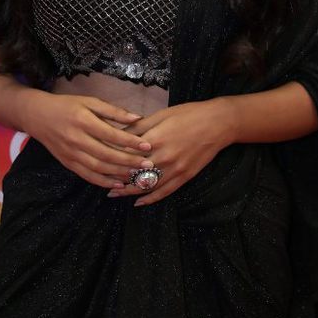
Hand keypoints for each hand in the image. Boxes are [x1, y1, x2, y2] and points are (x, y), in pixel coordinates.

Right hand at [24, 92, 155, 189]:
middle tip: (148, 164)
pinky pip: (87, 175)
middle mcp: (76, 139)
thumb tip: (136, 118)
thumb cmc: (66, 106)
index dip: (130, 142)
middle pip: (107, 154)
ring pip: (98, 168)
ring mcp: (71, 153)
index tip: (147, 146)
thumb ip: (112, 111)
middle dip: (129, 161)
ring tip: (137, 175)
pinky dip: (103, 182)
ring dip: (120, 174)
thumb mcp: (88, 101)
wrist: (37, 116)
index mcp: (83, 120)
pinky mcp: (67, 163)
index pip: (111, 135)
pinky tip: (118, 184)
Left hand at [107, 98, 236, 205]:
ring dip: (129, 191)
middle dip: (116, 177)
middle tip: (100, 181)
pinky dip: (150, 199)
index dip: (112, 158)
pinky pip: (165, 191)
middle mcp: (164, 157)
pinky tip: (138, 202)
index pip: (127, 153)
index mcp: (155, 138)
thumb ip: (138, 126)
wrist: (218, 123)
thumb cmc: (188, 114)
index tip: (99, 160)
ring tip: (113, 194)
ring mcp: (176, 169)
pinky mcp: (185, 177)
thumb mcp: (160, 115)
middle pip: (134, 172)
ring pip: (147, 185)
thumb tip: (117, 134)